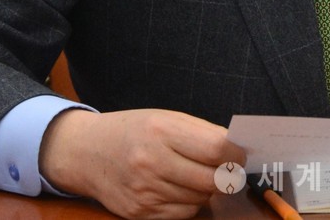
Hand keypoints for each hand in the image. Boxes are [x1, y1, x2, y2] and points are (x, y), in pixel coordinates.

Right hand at [39, 107, 245, 219]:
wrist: (87, 152)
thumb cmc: (133, 130)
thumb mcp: (165, 118)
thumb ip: (200, 132)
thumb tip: (236, 148)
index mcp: (162, 132)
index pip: (215, 147)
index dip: (235, 153)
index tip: (242, 152)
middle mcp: (152, 163)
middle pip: (211, 179)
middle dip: (227, 175)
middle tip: (229, 168)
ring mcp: (145, 192)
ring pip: (200, 199)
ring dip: (207, 189)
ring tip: (198, 173)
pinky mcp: (140, 214)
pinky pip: (183, 214)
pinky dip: (190, 203)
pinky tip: (181, 188)